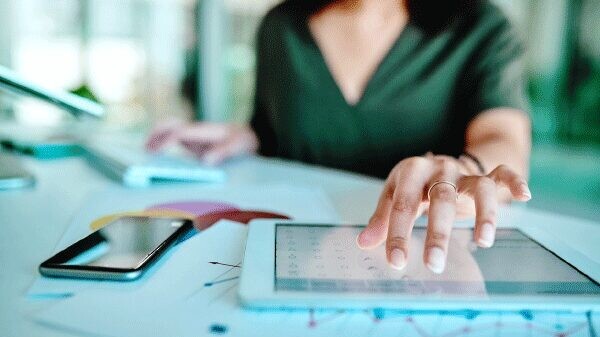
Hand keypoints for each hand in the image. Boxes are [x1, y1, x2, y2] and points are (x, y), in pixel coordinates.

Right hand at [145, 120, 258, 164]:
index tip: (156, 152)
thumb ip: (223, 152)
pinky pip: (174, 139)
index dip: (167, 141)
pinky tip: (157, 155)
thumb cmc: (243, 139)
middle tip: (144, 149)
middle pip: (170, 125)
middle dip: (156, 134)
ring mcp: (194, 135)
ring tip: (146, 152)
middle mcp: (196, 131)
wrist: (251, 135)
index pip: (180, 133)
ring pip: (170, 129)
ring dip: (156, 137)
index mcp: (205, 130)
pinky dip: (163, 142)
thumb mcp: (238, 145)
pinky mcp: (194, 142)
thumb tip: (206, 160)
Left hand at [356, 154, 531, 273]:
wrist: (437, 162)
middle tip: (434, 264)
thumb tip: (363, 243)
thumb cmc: (413, 186)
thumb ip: (382, 219)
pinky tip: (524, 196)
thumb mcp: (393, 197)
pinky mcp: (485, 174)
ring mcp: (464, 171)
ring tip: (484, 242)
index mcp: (411, 171)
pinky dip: (514, 181)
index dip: (398, 234)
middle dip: (438, 233)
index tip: (396, 261)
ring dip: (483, 214)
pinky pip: (503, 173)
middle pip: (441, 199)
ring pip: (477, 188)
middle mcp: (439, 168)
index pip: (404, 204)